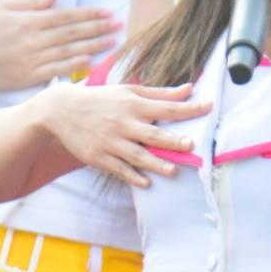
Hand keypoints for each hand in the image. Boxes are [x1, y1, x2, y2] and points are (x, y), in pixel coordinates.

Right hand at [0, 0, 121, 91]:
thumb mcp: (1, 7)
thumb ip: (31, 2)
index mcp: (29, 20)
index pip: (67, 15)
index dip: (90, 14)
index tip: (108, 12)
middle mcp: (34, 38)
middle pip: (73, 32)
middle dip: (99, 28)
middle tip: (119, 25)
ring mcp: (32, 59)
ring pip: (70, 51)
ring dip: (94, 45)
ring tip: (113, 41)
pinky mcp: (28, 77)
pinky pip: (57, 70)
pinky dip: (75, 65)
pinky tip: (91, 61)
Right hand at [39, 80, 211, 187]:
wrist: (61, 109)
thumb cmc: (101, 98)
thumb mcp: (128, 90)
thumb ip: (160, 93)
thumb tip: (189, 89)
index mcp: (133, 104)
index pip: (166, 107)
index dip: (189, 108)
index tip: (209, 106)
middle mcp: (123, 123)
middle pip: (152, 134)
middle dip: (171, 140)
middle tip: (190, 145)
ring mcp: (110, 142)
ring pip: (136, 155)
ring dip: (155, 164)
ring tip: (172, 171)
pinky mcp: (98, 157)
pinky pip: (118, 169)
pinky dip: (132, 176)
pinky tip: (146, 182)